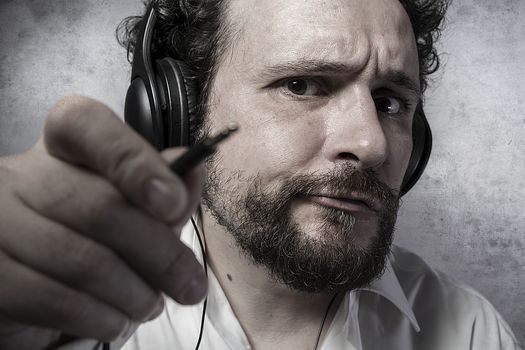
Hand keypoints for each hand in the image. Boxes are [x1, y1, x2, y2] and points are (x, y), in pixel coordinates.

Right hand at [0, 96, 206, 348]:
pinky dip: (101, 318)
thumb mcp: (130, 207)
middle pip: (99, 206)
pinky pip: (54, 299)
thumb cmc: (91, 237)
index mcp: (60, 149)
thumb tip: (194, 172)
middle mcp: (21, 177)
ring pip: (82, 259)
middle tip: (190, 284)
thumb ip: (161, 191)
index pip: (85, 125)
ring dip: (133, 294)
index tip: (173, 201)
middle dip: (159, 253)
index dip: (133, 160)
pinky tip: (117, 322)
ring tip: (150, 306)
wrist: (31, 286)